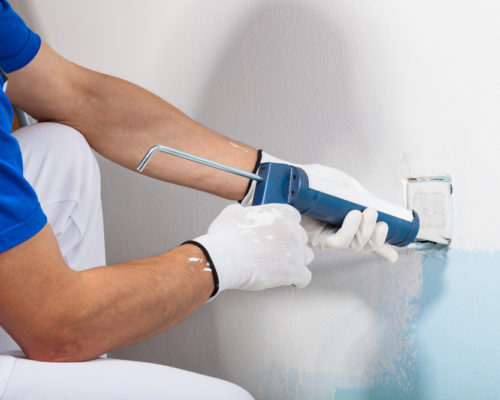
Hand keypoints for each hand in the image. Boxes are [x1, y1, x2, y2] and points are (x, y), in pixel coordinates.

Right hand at [193, 203, 313, 295]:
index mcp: (279, 213)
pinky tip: (292, 281)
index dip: (287, 227)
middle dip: (291, 245)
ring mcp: (294, 250)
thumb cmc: (225, 237)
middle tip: (278, 252)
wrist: (223, 257)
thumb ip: (243, 211)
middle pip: (301, 237)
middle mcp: (290, 229)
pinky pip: (305, 277)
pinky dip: (298, 280)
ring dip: (297, 261)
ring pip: (307, 256)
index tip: (281, 235)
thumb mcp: (232, 213)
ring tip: (285, 267)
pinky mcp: (293, 270)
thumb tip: (241, 213)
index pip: (294, 217)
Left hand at [241, 153, 398, 262]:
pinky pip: (338, 242)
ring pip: (354, 246)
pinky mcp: (316, 238)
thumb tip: (374, 205)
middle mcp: (337, 232)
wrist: (289, 178)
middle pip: (363, 245)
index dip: (380, 248)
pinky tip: (353, 216)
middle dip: (377, 236)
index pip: (365, 238)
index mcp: (345, 222)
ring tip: (366, 214)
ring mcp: (327, 237)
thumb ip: (359, 194)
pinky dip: (350, 230)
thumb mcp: (342, 183)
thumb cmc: (312, 180)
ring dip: (366, 231)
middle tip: (380, 220)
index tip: (393, 255)